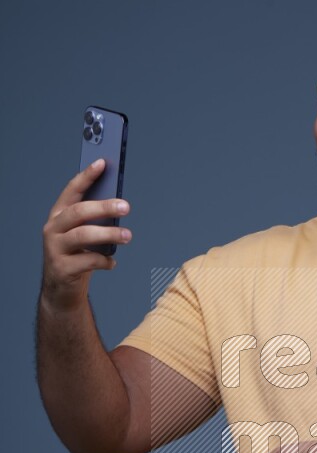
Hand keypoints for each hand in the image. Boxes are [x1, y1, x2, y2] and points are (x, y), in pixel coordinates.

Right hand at [41, 160, 131, 309]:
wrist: (61, 289)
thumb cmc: (77, 255)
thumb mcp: (83, 234)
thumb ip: (95, 221)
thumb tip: (119, 205)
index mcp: (58, 215)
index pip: (72, 191)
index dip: (86, 176)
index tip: (102, 163)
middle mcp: (53, 228)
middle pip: (79, 211)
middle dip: (104, 206)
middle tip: (126, 206)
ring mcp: (55, 248)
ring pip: (83, 235)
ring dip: (108, 234)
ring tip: (128, 235)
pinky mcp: (62, 268)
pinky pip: (88, 261)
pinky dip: (104, 261)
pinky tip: (112, 263)